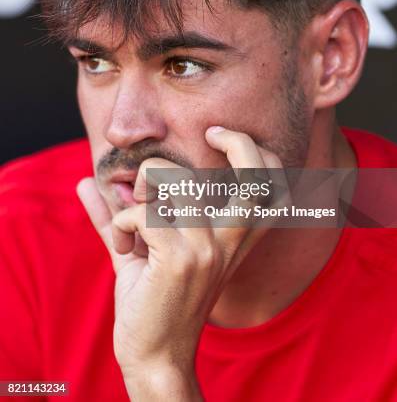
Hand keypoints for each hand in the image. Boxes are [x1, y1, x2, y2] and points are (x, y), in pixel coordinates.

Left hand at [77, 127, 284, 400]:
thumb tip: (84, 181)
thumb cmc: (152, 300)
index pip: (274, 182)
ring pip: (178, 180)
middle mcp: (231, 240)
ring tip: (135, 219)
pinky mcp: (181, 259)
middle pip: (255, 171)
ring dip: (145, 189)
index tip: (218, 137)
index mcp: (236, 237)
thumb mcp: (144, 250)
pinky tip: (125, 244)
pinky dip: (123, 221)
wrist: (154, 357)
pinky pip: (146, 212)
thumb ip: (120, 213)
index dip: (258, 150)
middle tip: (204, 141)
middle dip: (232, 140)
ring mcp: (209, 248)